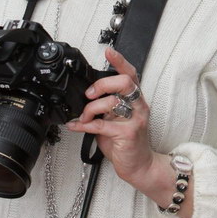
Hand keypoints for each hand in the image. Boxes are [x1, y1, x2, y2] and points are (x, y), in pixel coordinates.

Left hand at [66, 47, 153, 185]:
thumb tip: (85, 98)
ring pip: (112, 102)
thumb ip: (106, 107)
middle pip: (124, 83)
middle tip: (90, 94)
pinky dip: (85, 125)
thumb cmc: (126, 142)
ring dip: (91, 108)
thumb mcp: (116, 120)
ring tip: (83, 116)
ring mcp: (135, 120)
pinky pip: (102, 125)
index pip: (131, 74)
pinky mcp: (128, 134)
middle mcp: (138, 107)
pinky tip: (77, 126)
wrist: (139, 166)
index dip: (120, 61)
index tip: (109, 51)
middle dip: (103, 84)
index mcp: (136, 100)